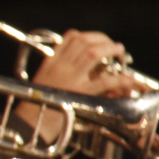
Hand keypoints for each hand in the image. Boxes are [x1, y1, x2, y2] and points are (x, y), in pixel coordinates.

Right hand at [16, 29, 136, 140]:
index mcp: (50, 63)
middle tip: (114, 46)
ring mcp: (69, 79)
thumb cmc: (38, 105)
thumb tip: (82, 61)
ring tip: (120, 53)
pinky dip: (120, 79)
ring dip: (110, 49)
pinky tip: (127, 80)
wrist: (31, 123)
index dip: (89, 35)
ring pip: (92, 53)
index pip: (70, 38)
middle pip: (83, 41)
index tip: (99, 41)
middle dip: (103, 39)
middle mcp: (59, 67)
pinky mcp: (80, 93)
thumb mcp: (43, 80)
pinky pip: (104, 81)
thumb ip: (59, 68)